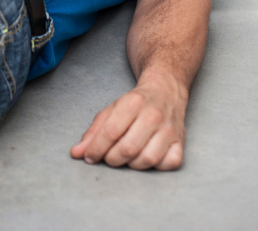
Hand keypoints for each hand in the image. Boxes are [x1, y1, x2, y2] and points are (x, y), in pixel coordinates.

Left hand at [70, 77, 187, 170]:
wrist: (166, 91)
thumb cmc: (135, 103)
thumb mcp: (111, 110)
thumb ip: (93, 132)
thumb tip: (76, 153)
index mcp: (133, 102)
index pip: (110, 132)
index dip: (95, 149)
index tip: (89, 157)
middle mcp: (154, 115)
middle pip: (127, 149)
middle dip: (111, 159)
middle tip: (108, 157)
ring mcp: (170, 129)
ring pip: (147, 160)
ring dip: (132, 165)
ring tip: (126, 157)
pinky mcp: (181, 142)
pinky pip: (169, 164)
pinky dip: (156, 167)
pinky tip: (147, 157)